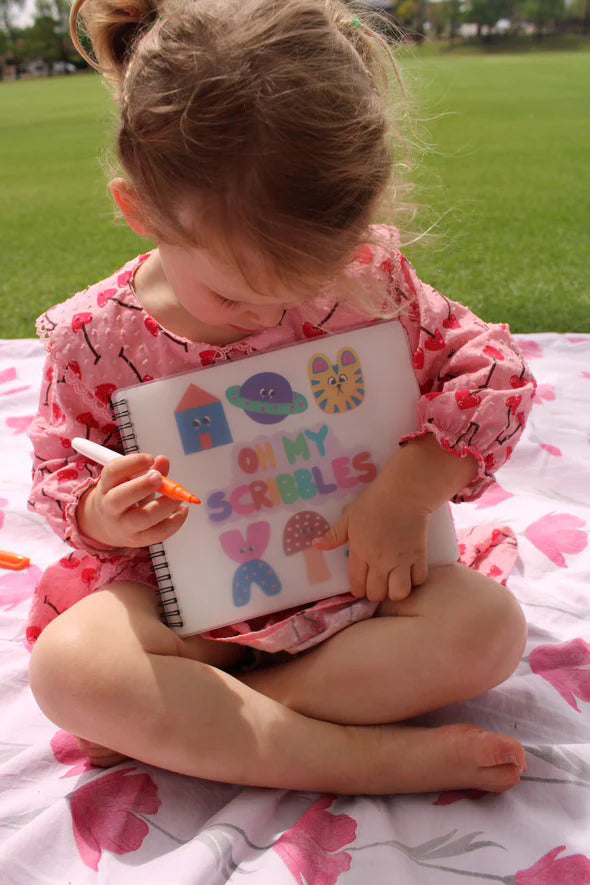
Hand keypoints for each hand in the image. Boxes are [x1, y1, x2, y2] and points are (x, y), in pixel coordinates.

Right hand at [76, 452, 188, 547]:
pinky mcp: (138, 540)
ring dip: (165, 505)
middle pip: (119, 498)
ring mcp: (123, 526)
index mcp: (106, 486)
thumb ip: (147, 469)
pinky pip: (158, 533)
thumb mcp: (128, 480)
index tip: (149, 459)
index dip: (131, 463)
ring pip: (143, 518)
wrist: (106, 526)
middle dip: (142, 486)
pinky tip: (182, 511)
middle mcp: (110, 507)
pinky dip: (175, 522)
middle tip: (160, 478)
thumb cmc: (122, 496)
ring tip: (178, 497)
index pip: (112, 472)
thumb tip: (163, 460)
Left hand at [313, 450, 434, 601]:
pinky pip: (418, 580)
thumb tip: (316, 545)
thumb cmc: (373, 503)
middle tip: (377, 585)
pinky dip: (414, 581)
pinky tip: (410, 574)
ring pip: (398, 593)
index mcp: (360, 552)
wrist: (403, 494)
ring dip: (395, 592)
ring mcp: (400, 561)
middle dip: (375, 594)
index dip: (358, 590)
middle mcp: (380, 561)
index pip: (357, 583)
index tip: (360, 587)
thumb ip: (334, 535)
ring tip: (394, 584)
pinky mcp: (418, 556)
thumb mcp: (349, 517)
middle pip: (376, 593)